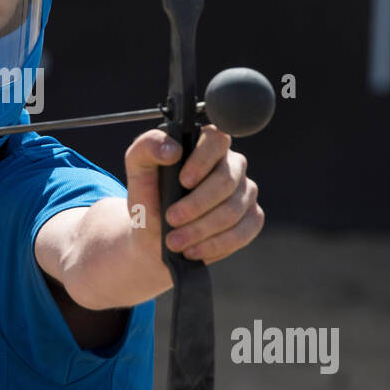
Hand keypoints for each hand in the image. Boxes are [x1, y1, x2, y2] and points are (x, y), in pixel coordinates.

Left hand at [125, 124, 263, 267]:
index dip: (203, 160)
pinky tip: (193, 250)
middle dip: (196, 204)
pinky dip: (215, 245)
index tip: (183, 181)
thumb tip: (172, 149)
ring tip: (175, 241)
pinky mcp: (252, 218)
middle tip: (171, 219)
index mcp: (206, 145)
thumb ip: (148, 147)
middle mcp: (231, 165)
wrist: (155, 236)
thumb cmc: (149, 198)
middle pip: (226, 180)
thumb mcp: (138, 169)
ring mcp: (245, 192)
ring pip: (233, 210)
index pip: (217, 139)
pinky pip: (243, 232)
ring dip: (201, 229)